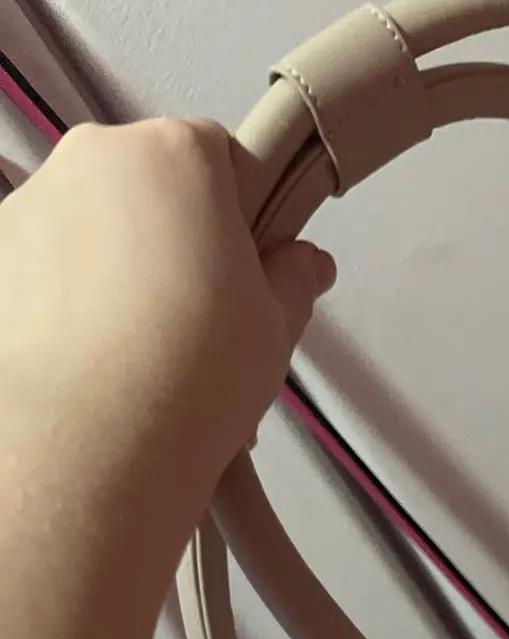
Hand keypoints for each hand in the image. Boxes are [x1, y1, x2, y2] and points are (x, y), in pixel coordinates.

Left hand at [0, 118, 332, 547]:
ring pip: (95, 224)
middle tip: (208, 317)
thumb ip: (293, 280)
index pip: (223, 157)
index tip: (254, 267)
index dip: (245, 214)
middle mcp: (94, 159)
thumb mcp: (278, 325)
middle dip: (178, 237)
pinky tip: (100, 361)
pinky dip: (71, 300)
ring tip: (149, 352)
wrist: (92, 439)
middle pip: (151, 184)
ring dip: (122, 268)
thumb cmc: (195, 369)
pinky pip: (48, 266)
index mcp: (176, 155)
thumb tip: (304, 263)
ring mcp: (32, 202)